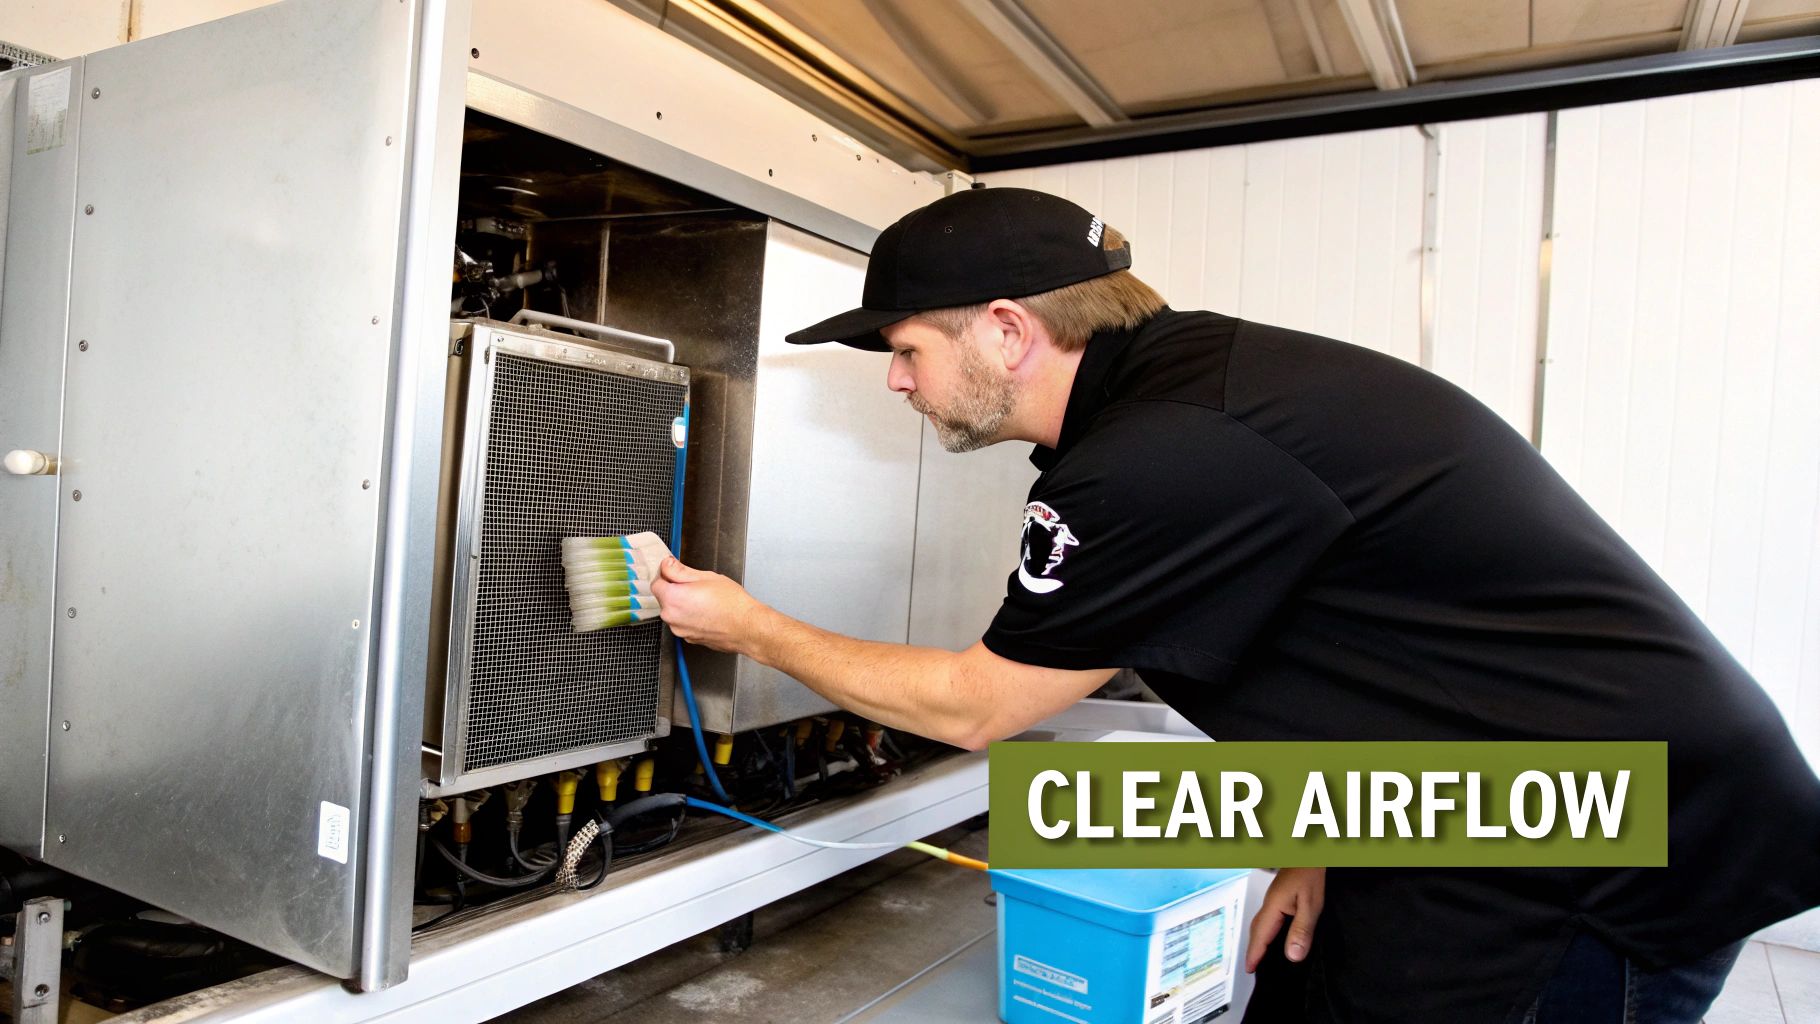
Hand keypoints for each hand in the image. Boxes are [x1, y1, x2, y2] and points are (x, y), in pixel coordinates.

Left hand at [652, 557, 767, 654]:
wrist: (747, 628)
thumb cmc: (732, 603)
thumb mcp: (706, 577)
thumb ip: (680, 570)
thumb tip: (667, 564)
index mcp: (673, 598)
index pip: (656, 583)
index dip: (665, 575)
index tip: (675, 571)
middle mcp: (672, 617)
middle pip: (664, 598)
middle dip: (675, 590)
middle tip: (696, 585)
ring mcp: (680, 630)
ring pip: (674, 612)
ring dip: (683, 604)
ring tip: (705, 600)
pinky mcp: (689, 639)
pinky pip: (683, 623)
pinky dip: (690, 617)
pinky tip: (707, 612)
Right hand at [1245, 867, 1323, 972]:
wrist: (1310, 854)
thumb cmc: (1310, 872)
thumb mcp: (1311, 905)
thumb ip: (1301, 930)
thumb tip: (1293, 954)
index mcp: (1274, 906)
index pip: (1260, 936)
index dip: (1254, 954)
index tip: (1250, 969)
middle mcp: (1269, 903)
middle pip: (1255, 930)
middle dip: (1252, 949)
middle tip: (1251, 967)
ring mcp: (1273, 899)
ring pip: (1260, 924)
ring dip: (1258, 940)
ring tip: (1259, 955)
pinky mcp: (1279, 897)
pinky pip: (1267, 918)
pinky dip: (1266, 931)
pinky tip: (1273, 935)